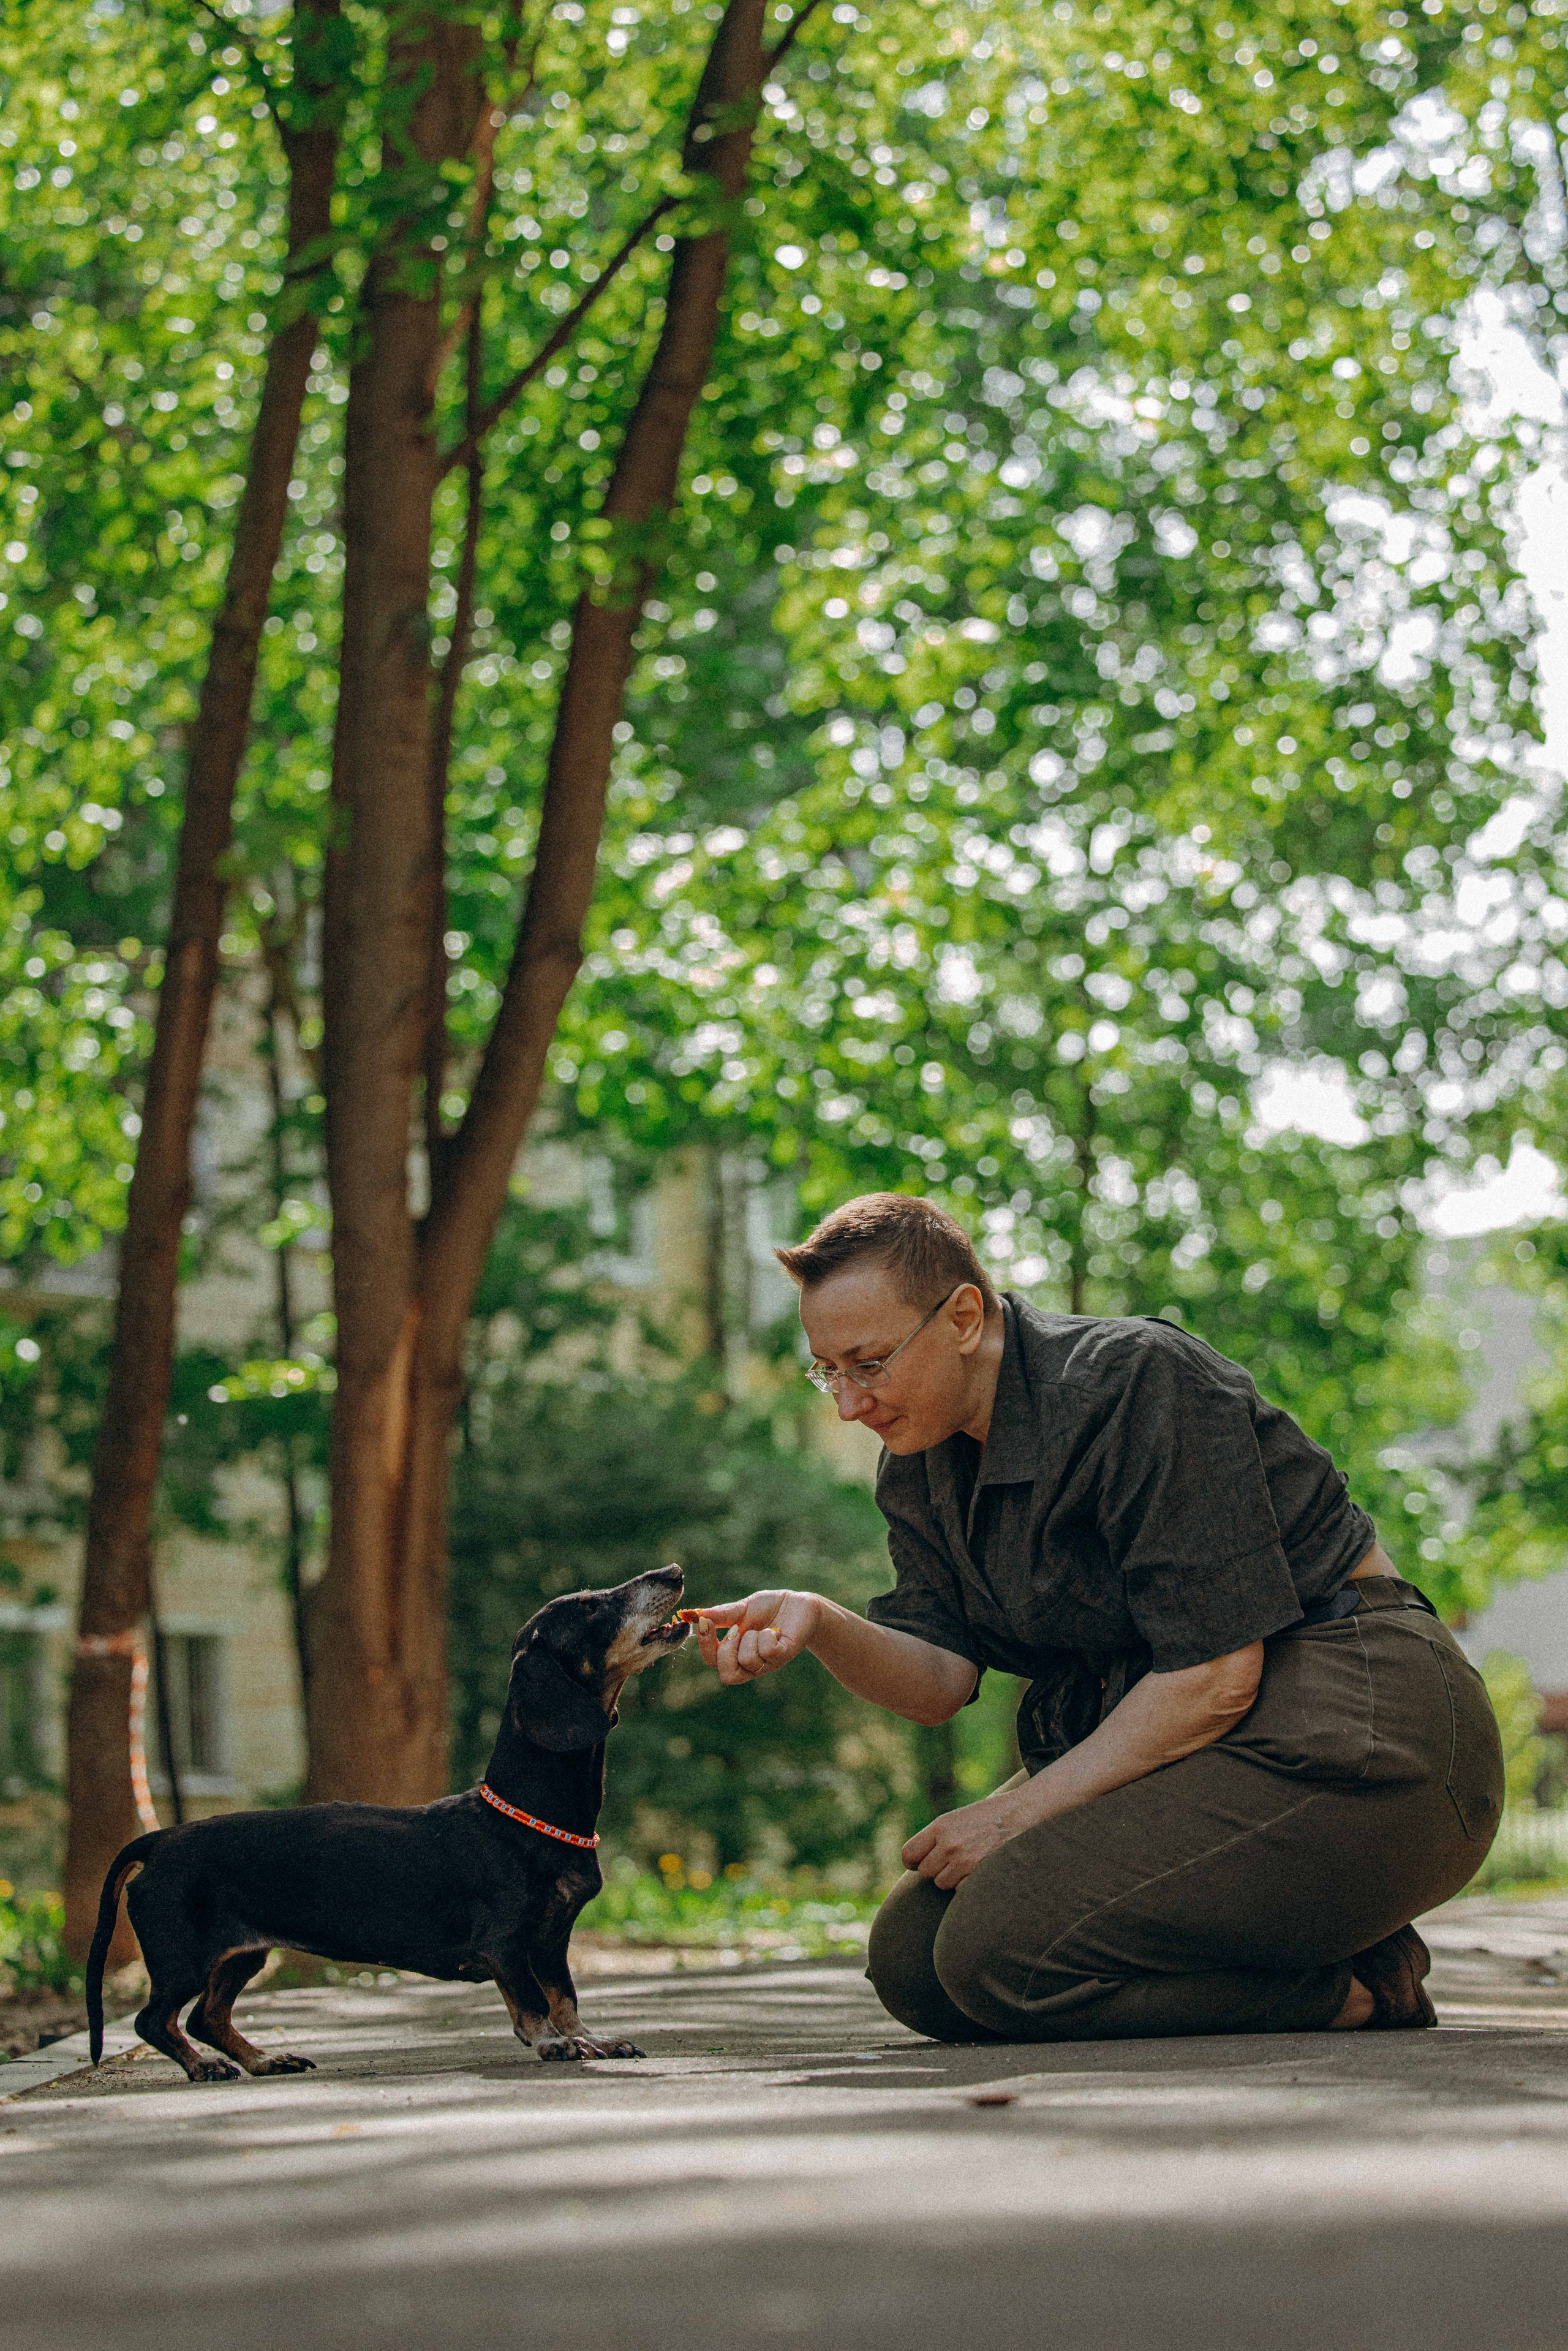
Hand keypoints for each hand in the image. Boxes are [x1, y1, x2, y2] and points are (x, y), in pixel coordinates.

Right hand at [692, 1590, 822, 1683]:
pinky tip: (775, 1630)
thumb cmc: (769, 1607)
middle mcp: (750, 1663)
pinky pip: (768, 1652)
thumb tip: (697, 1615)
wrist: (798, 1602)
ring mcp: (768, 1662)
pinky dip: (768, 1635)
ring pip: (748, 1661)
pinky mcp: (784, 1656)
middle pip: (727, 1675)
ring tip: (762, 1629)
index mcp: (736, 1651)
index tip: (705, 1622)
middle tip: (737, 1630)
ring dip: (751, 1638)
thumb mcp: (743, 1608)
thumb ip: (723, 1614)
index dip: (705, 1646)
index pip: (713, 1661)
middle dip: (726, 1650)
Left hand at [901, 1793, 1020, 1889]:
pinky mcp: (980, 1874)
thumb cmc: (988, 1816)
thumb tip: (916, 1862)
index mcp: (940, 1826)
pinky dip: (968, 1884)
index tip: (920, 1862)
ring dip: (952, 1878)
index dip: (913, 1861)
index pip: (909, 1854)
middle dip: (936, 1869)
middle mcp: (949, 1844)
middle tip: (952, 1860)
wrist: (1022, 1813)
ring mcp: (965, 1861)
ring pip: (942, 1883)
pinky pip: (961, 1890)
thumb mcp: (957, 1819)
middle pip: (926, 1872)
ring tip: (969, 1861)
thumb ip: (936, 1837)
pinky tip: (980, 1868)